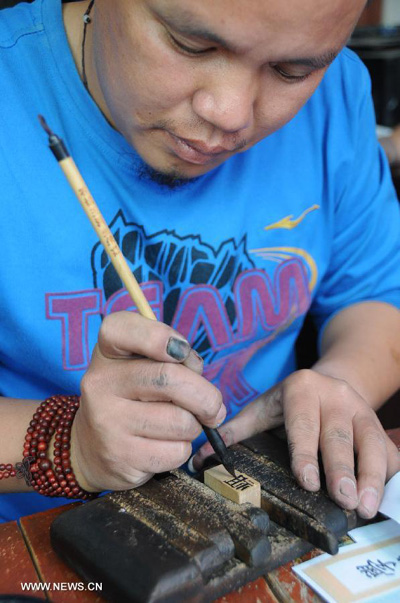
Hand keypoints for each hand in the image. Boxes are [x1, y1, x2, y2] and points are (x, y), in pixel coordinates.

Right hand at [70, 311, 225, 491]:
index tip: (181, 351)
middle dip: (206, 396)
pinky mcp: (120, 456)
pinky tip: (165, 445)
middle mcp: (100, 383)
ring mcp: (107, 421)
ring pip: (180, 421)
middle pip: (169, 378)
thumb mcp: (143, 366)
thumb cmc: (132, 397)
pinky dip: (182, 449)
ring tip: (179, 426)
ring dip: (194, 426)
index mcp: (106, 352)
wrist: (91, 448)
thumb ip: (174, 360)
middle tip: (212, 406)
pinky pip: (176, 451)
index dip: (158, 336)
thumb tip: (203, 384)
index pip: (122, 328)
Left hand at [192, 369, 399, 518]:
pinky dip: (388, 474)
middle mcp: (335, 396)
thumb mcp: (263, 407)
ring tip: (366, 505)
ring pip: (371, 443)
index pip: (303, 423)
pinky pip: (389, 450)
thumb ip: (236, 430)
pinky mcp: (378, 424)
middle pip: (339, 436)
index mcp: (302, 389)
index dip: (305, 452)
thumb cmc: (291, 402)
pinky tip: (384, 496)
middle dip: (342, 470)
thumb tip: (198, 459)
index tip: (307, 481)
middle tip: (343, 499)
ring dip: (371, 476)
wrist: (332, 380)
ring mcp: (361, 410)